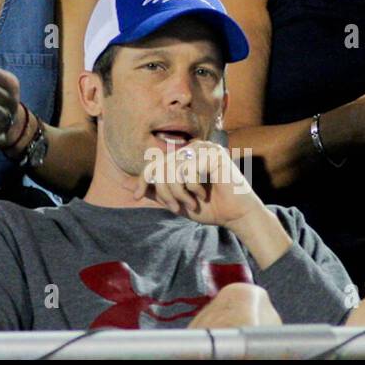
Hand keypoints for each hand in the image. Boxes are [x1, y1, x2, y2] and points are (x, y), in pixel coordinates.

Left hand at [135, 139, 260, 226]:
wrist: (236, 216)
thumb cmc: (209, 208)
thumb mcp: (176, 200)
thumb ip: (156, 191)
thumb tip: (128, 185)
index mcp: (185, 155)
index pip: (155, 162)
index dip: (143, 178)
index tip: (136, 195)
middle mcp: (194, 147)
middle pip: (161, 166)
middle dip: (164, 191)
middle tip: (175, 207)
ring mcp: (204, 148)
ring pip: (173, 169)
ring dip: (178, 192)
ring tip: (191, 202)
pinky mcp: (213, 154)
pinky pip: (188, 170)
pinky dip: (192, 188)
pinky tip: (203, 194)